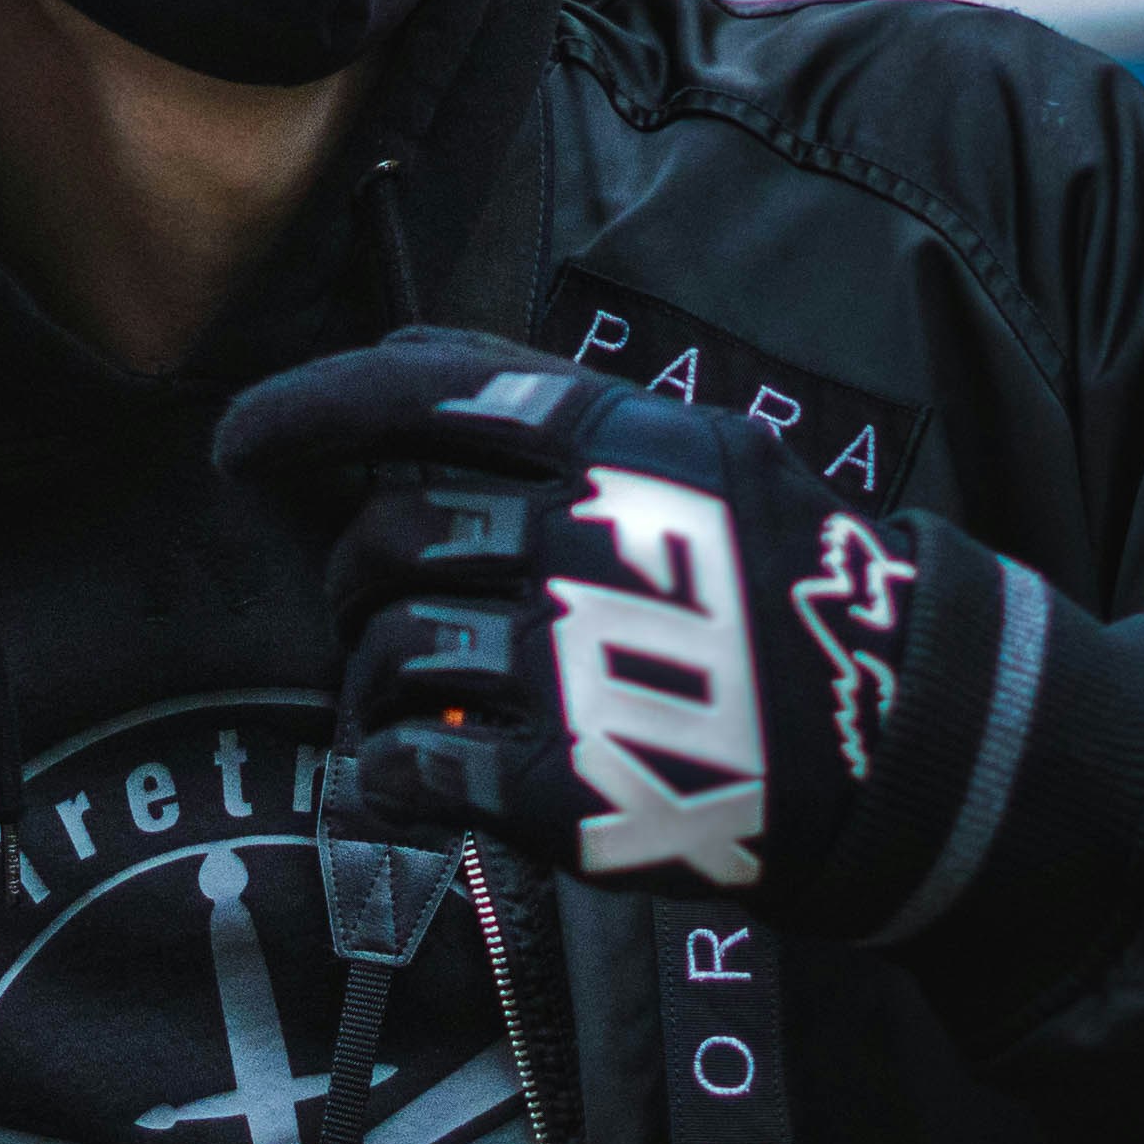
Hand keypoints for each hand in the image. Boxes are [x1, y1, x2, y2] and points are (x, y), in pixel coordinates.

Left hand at [219, 327, 1030, 937]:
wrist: (907, 740)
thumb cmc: (782, 593)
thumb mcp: (698, 457)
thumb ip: (553, 409)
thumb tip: (403, 356)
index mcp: (621, 448)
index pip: (425, 399)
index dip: (308, 413)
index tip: (236, 447)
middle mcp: (591, 542)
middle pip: (388, 537)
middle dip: (350, 578)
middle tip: (367, 610)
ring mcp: (580, 667)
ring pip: (389, 652)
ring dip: (366, 681)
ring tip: (400, 701)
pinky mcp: (573, 787)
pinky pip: (414, 767)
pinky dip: (384, 773)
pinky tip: (404, 779)